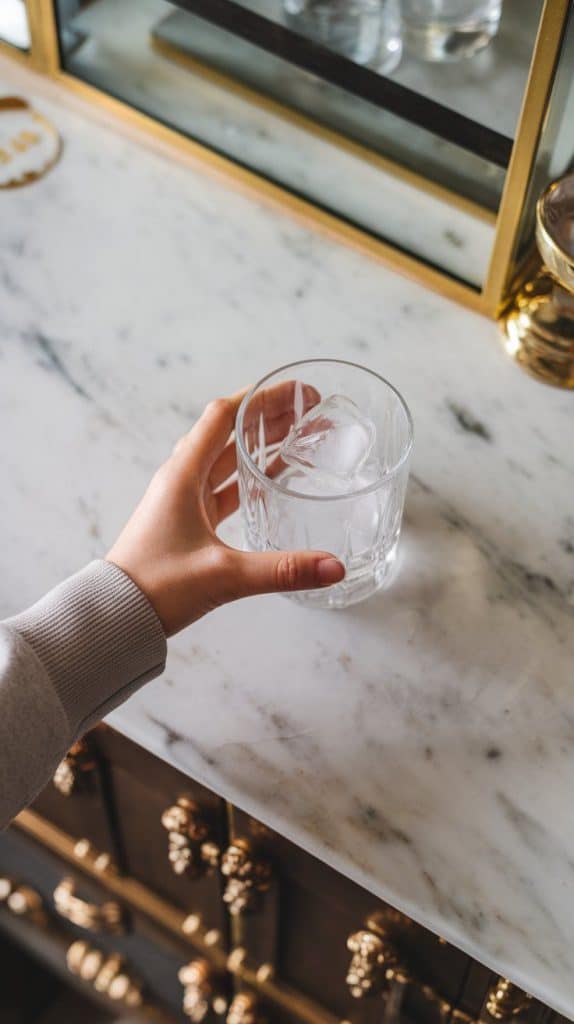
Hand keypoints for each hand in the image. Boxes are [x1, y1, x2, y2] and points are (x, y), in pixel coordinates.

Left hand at [106, 387, 344, 635]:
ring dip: (260, 443)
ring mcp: (182, 499)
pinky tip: (272, 479)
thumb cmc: (155, 588)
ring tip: (298, 435)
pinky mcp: (186, 521)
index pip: (223, 417)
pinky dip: (248, 476)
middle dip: (268, 416)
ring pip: (226, 458)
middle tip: (308, 410)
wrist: (115, 616)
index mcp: (183, 475)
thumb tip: (333, 567)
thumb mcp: (224, 576)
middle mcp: (181, 479)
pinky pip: (222, 486)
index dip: (260, 397)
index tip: (296, 391)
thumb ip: (282, 569)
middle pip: (228, 432)